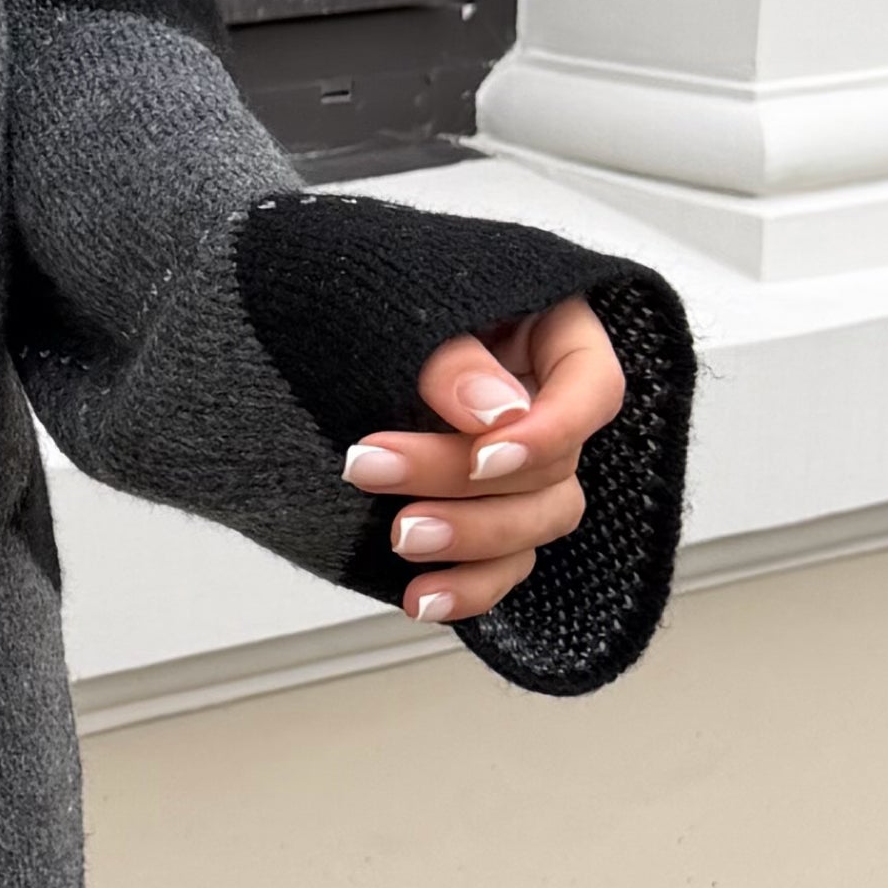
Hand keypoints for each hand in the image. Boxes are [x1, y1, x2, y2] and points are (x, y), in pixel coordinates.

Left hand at [339, 296, 624, 626]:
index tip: (486, 457)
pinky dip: (467, 588)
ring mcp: (518, 462)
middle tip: (376, 468)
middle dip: (468, 485)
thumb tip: (496, 413)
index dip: (551, 433)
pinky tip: (422, 598)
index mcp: (550, 332)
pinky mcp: (483, 510)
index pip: (592, 387)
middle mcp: (544, 402)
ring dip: (471, 539)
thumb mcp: (406, 297)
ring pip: (536, 522)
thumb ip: (454, 355)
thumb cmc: (364, 289)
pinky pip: (503, 566)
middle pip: (555, 466)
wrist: (295, 318)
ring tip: (399, 535)